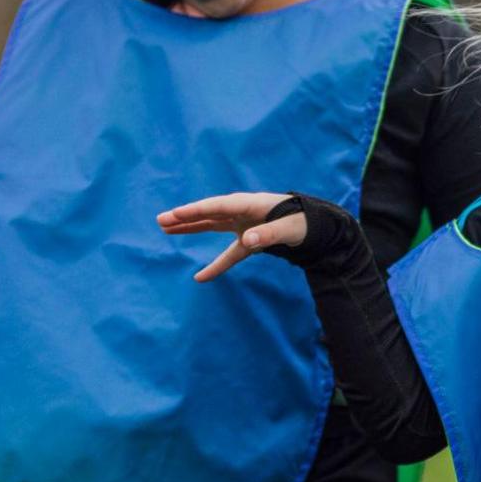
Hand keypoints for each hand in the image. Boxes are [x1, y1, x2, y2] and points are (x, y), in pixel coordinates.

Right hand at [156, 192, 307, 281]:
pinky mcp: (249, 239)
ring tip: (166, 229)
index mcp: (252, 204)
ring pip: (212, 226)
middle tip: (161, 221)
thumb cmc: (305, 223)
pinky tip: (200, 277)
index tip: (175, 214)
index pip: (218, 206)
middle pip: (210, 213)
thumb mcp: (291, 229)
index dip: (197, 210)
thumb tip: (248, 240)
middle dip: (186, 217)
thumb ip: (270, 234)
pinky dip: (216, 265)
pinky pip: (228, 253)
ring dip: (191, 228)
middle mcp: (244, 212)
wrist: (319, 227)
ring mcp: (245, 224)